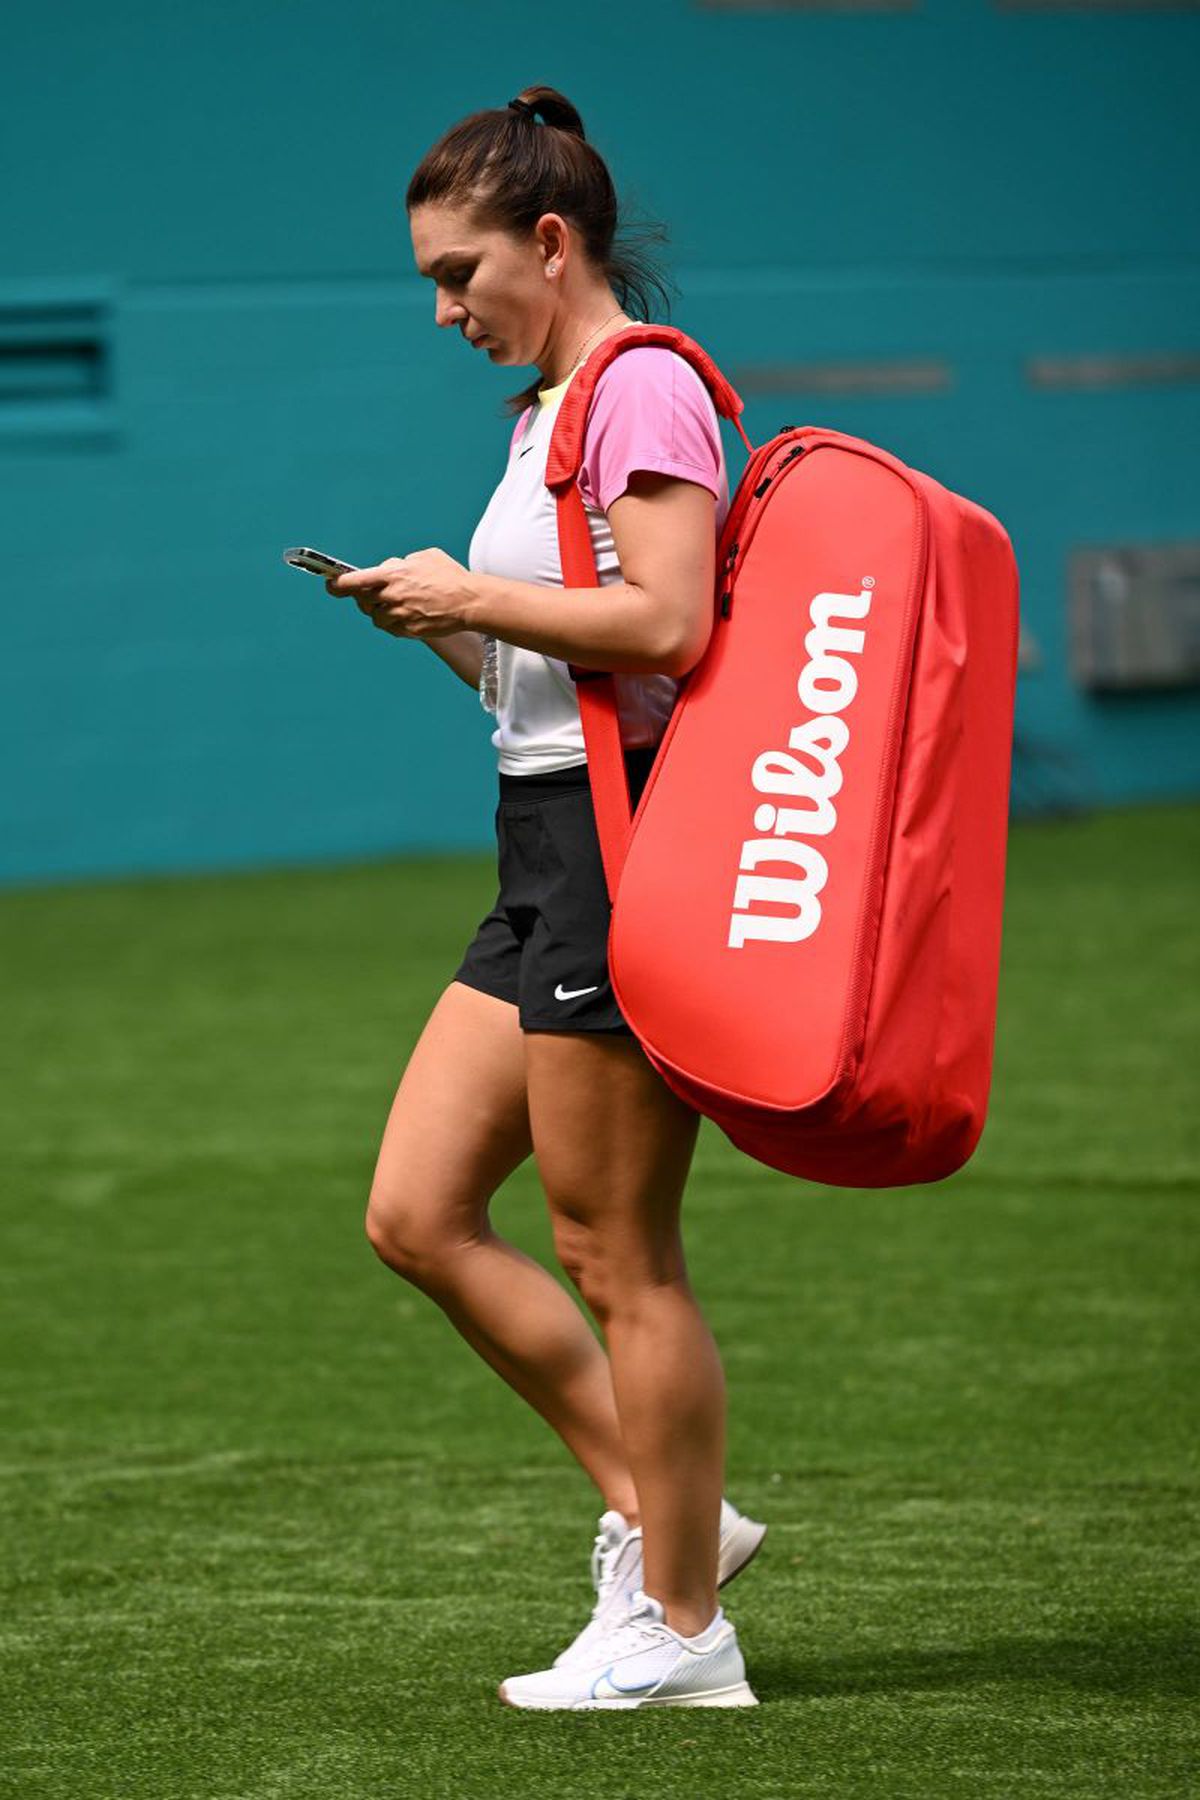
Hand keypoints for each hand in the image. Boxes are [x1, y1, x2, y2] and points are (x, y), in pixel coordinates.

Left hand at [325, 549, 474, 638]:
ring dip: (381, 612)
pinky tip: (408, 616)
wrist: (469, 602)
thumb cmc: (450, 576)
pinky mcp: (408, 631)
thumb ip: (403, 562)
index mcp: (392, 576)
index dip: (337, 585)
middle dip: (365, 598)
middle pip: (363, 602)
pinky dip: (394, 624)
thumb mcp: (425, 556)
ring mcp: (399, 616)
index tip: (330, 585)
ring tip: (397, 605)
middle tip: (372, 595)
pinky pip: (392, 629)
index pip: (353, 582)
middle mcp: (391, 597)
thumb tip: (392, 568)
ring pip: (376, 618)